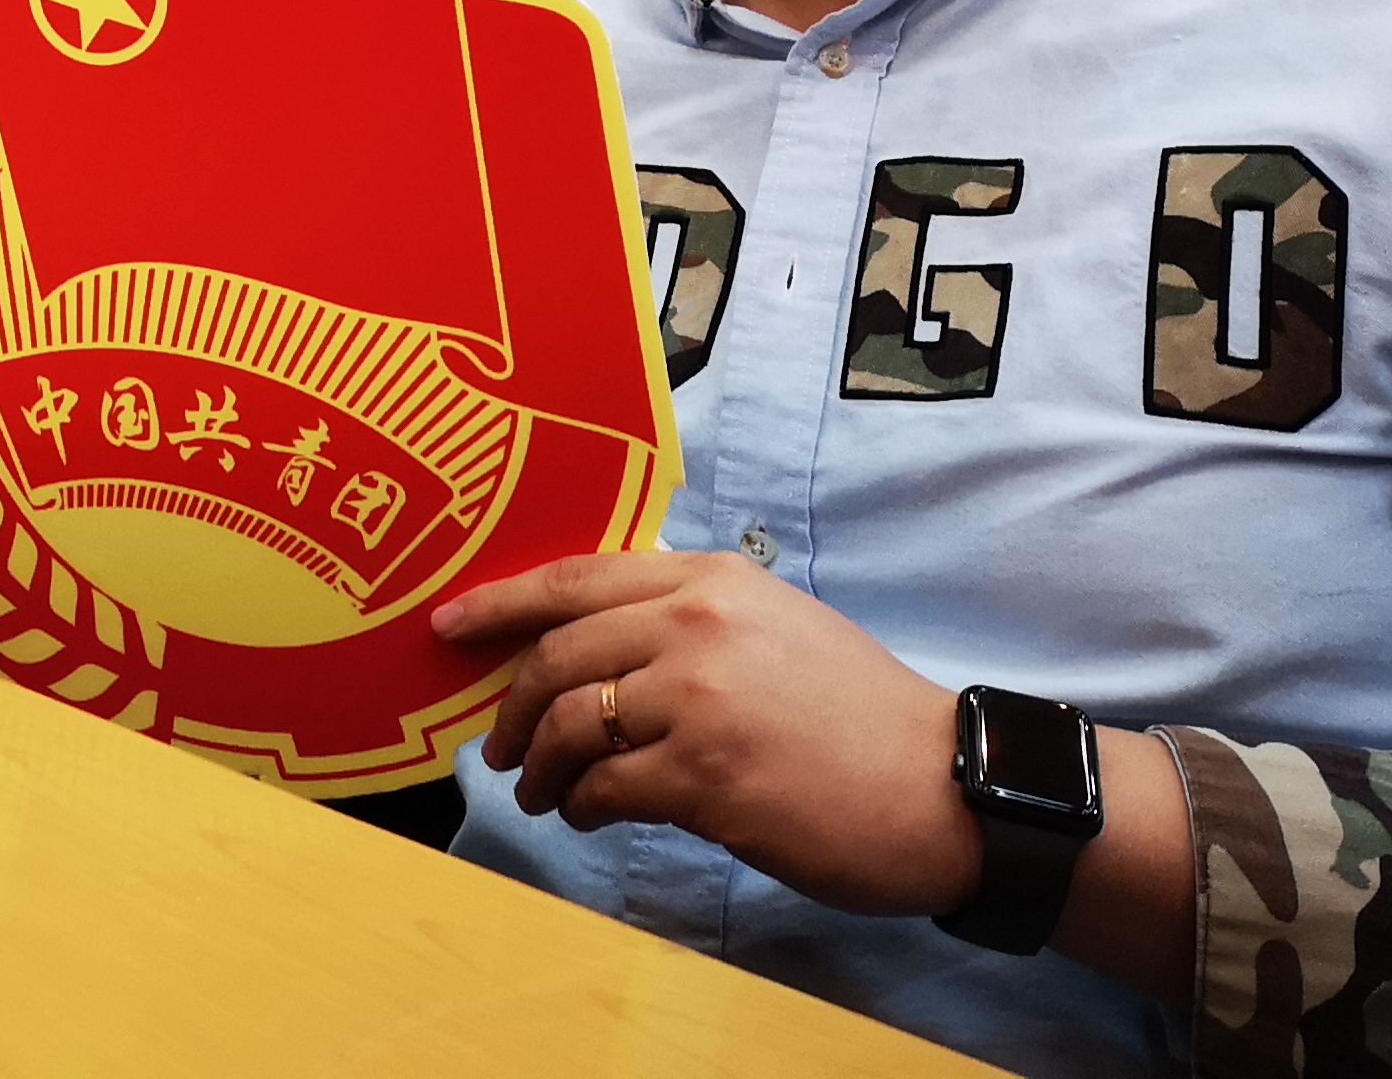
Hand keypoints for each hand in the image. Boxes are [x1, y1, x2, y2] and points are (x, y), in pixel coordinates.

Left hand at [433, 551, 977, 915]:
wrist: (945, 788)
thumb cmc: (857, 713)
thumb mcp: (774, 624)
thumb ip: (689, 615)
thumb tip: (595, 635)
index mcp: (710, 580)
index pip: (575, 578)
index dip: (498, 603)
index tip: (447, 627)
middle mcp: (697, 626)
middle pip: (557, 655)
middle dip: (511, 705)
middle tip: (496, 745)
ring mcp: (699, 701)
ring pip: (572, 724)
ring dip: (539, 766)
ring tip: (541, 791)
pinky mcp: (706, 778)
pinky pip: (605, 788)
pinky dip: (582, 804)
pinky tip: (589, 813)